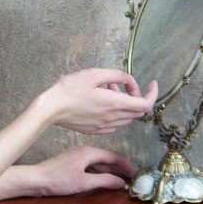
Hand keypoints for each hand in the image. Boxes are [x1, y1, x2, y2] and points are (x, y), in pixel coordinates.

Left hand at [25, 145, 138, 195]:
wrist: (35, 180)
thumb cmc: (57, 180)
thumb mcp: (84, 182)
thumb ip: (104, 181)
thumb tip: (121, 183)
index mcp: (89, 152)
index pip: (114, 157)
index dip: (127, 166)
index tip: (137, 174)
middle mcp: (85, 151)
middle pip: (108, 159)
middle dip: (121, 169)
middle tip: (134, 179)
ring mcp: (78, 157)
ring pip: (100, 164)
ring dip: (112, 172)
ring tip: (123, 182)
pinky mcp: (72, 164)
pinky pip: (92, 167)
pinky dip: (101, 174)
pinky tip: (106, 181)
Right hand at [39, 68, 156, 134]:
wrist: (50, 109)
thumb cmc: (68, 90)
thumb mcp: (93, 73)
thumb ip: (116, 75)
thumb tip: (128, 80)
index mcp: (114, 103)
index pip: (146, 104)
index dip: (153, 93)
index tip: (152, 84)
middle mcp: (112, 117)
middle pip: (138, 111)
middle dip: (136, 96)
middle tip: (121, 83)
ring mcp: (103, 126)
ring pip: (126, 118)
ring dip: (125, 104)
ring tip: (109, 89)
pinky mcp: (94, 130)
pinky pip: (114, 123)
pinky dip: (115, 112)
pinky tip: (101, 102)